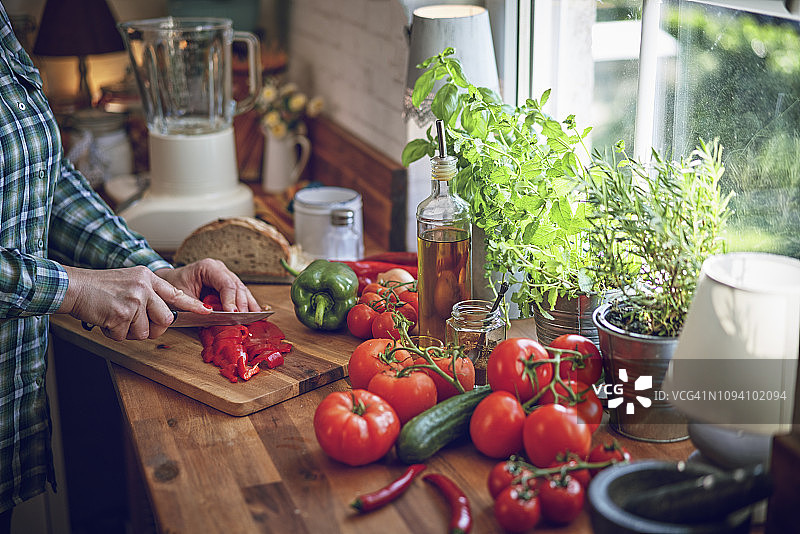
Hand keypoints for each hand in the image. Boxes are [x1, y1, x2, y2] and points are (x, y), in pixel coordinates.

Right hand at [58, 265, 208, 340]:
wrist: (73, 287)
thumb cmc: (99, 287)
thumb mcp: (130, 280)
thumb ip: (149, 292)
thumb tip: (166, 310)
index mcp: (148, 277)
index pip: (176, 293)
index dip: (191, 305)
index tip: (205, 311)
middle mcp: (144, 287)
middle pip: (165, 319)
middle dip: (152, 327)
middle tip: (134, 322)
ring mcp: (134, 300)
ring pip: (146, 331)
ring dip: (130, 331)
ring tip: (115, 317)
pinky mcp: (122, 314)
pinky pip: (126, 336)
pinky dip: (114, 333)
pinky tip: (106, 320)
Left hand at [155, 258, 259, 312]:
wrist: (167, 282)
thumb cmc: (172, 287)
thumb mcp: (181, 297)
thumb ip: (197, 306)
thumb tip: (213, 316)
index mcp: (208, 267)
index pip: (226, 284)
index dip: (231, 300)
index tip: (234, 314)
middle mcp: (220, 269)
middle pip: (237, 287)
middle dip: (242, 304)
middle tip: (245, 319)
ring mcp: (225, 275)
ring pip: (242, 290)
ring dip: (249, 305)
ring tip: (255, 318)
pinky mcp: (227, 284)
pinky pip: (240, 294)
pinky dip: (247, 304)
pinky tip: (255, 313)